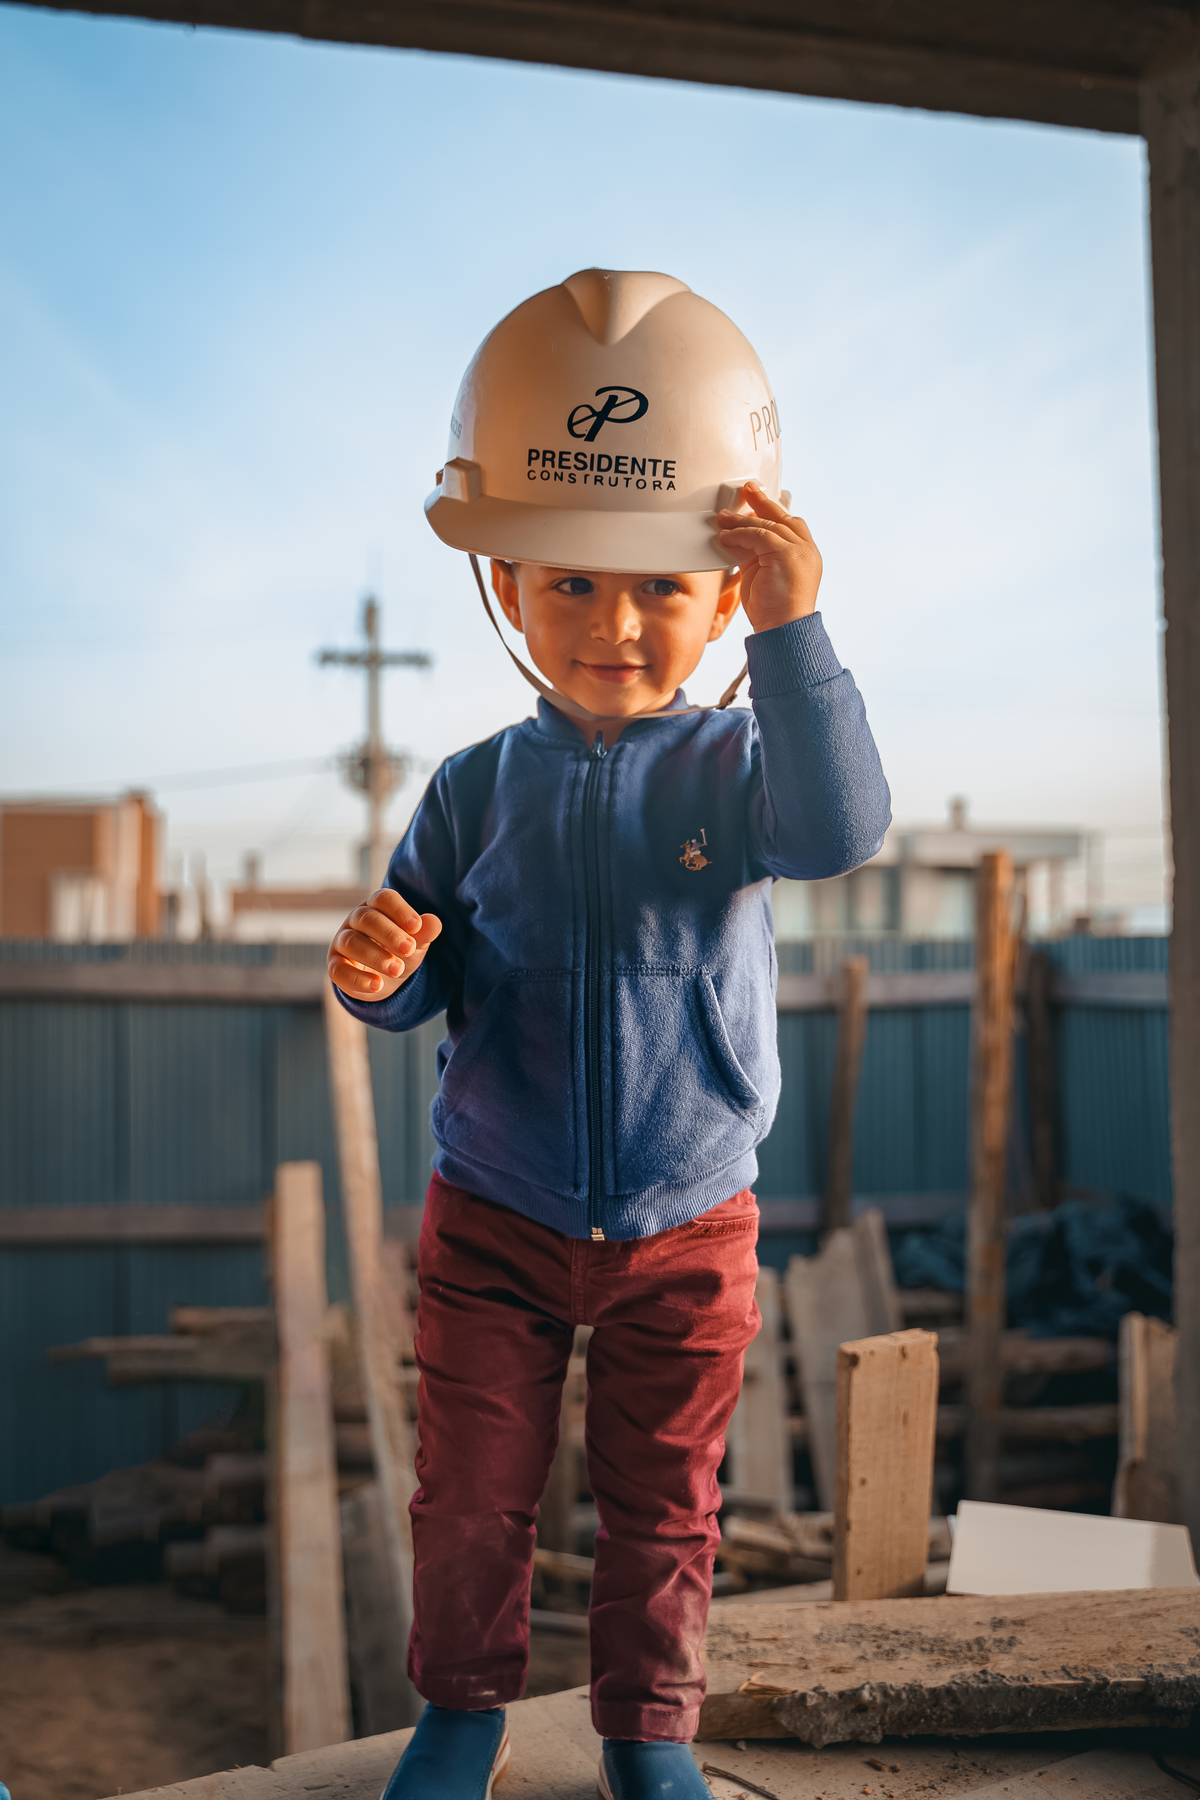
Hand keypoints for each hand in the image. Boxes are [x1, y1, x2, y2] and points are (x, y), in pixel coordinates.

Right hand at [328, 888, 442, 1002]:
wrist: (382, 979)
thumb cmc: (399, 952)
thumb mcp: (416, 944)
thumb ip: (424, 933)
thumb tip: (434, 923)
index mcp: (376, 907)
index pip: (383, 898)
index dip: (399, 910)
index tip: (416, 927)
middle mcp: (355, 920)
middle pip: (366, 918)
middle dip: (389, 934)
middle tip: (409, 949)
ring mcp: (342, 942)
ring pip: (352, 942)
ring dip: (376, 956)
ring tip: (397, 970)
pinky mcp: (335, 965)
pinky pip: (339, 970)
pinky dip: (357, 979)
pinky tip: (377, 985)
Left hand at [716, 482, 821, 633]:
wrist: (783, 632)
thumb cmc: (773, 612)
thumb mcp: (764, 576)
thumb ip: (758, 555)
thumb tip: (740, 540)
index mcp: (805, 555)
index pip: (791, 524)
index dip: (773, 510)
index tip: (757, 501)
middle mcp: (806, 550)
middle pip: (783, 517)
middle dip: (762, 502)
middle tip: (746, 489)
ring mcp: (800, 551)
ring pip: (768, 525)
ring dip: (742, 521)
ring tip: (723, 518)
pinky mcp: (787, 554)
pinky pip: (759, 536)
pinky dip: (740, 535)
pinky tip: (725, 538)